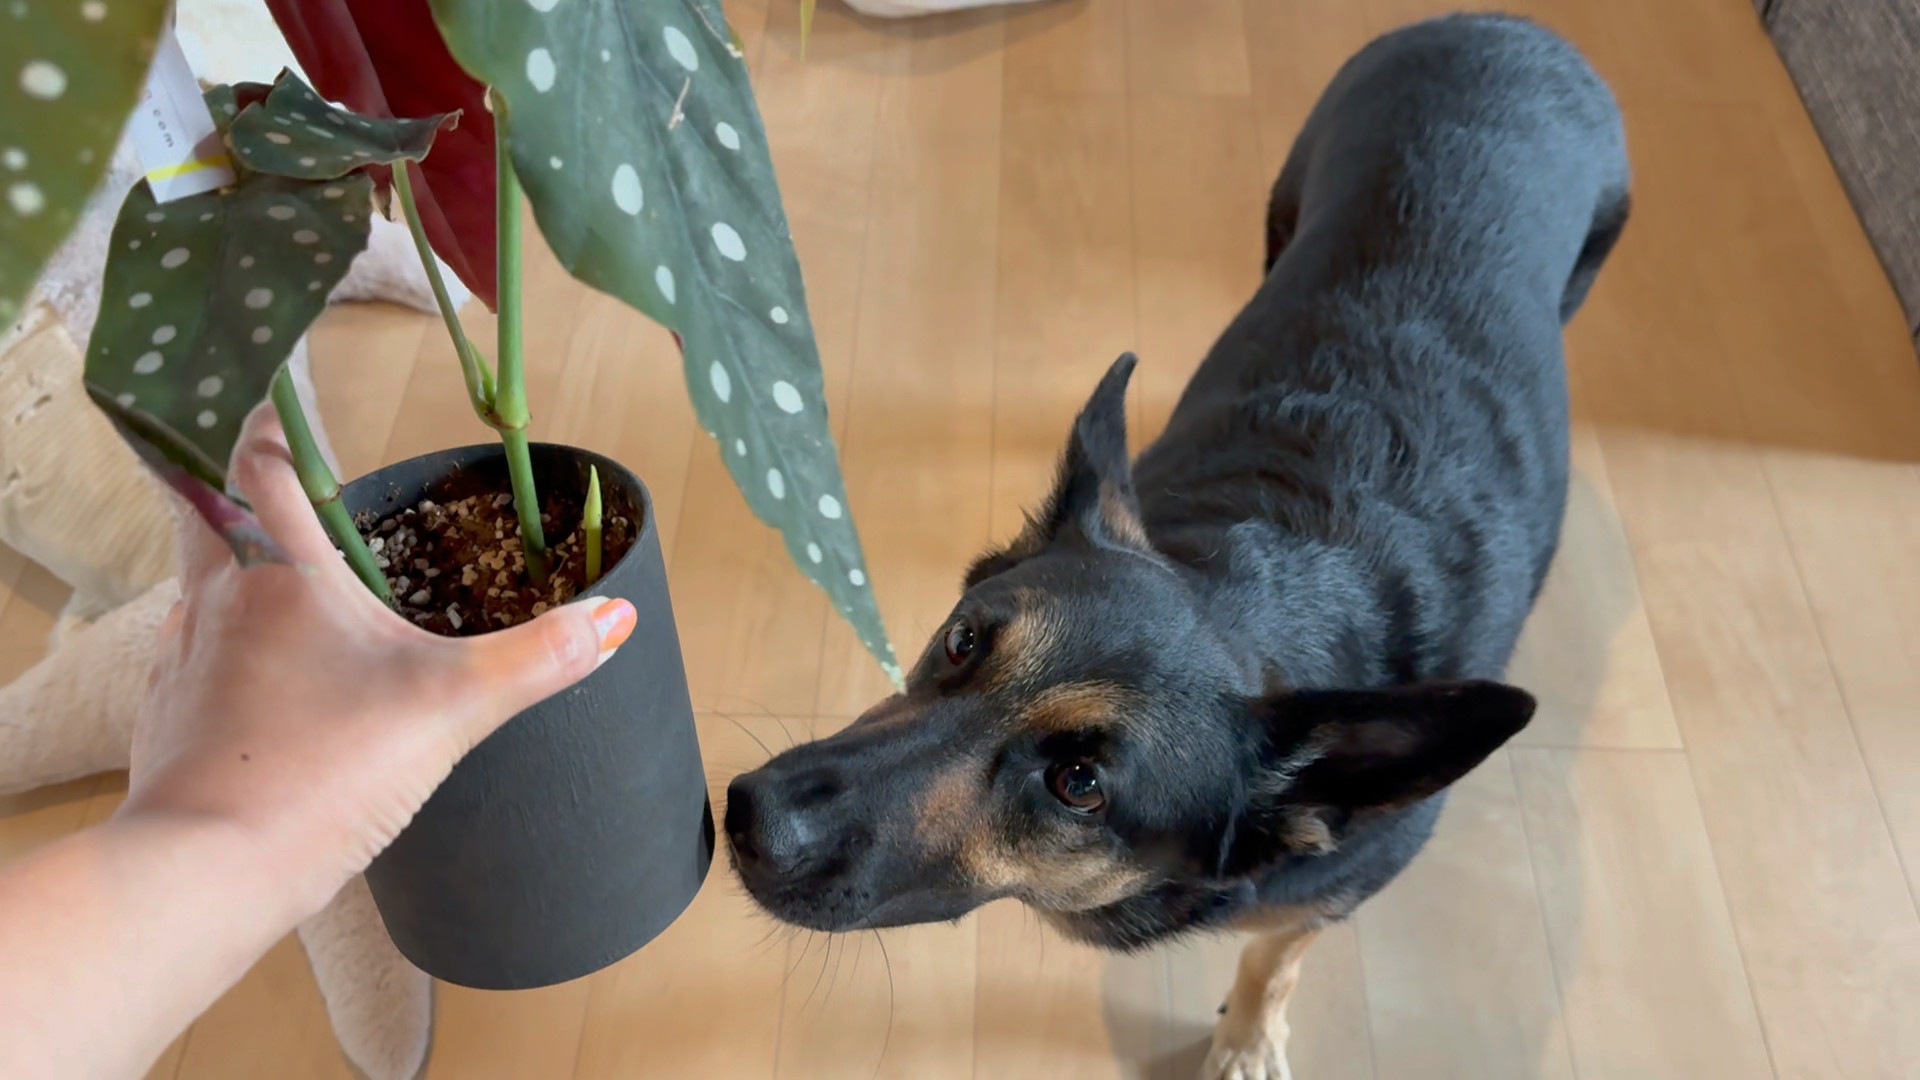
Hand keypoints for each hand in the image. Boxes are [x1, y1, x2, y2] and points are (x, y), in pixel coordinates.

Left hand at [122, 402, 636, 920]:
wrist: (207, 871)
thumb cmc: (324, 770)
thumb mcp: (452, 708)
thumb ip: (538, 659)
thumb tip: (617, 618)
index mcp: (280, 569)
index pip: (257, 459)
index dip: (269, 418)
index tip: (284, 390)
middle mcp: (217, 596)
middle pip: (207, 504)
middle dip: (238, 482)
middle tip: (290, 482)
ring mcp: (181, 656)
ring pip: (196, 577)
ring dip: (232, 558)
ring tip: (290, 574)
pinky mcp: (167, 715)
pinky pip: (191, 648)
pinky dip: (223, 636)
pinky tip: (264, 671)